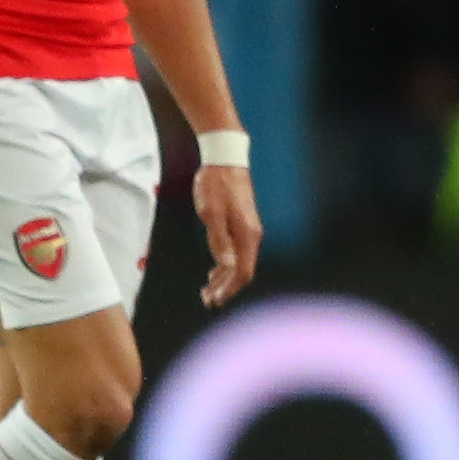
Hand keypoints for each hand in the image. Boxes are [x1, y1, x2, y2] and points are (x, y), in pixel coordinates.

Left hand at [195, 162, 262, 305]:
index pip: (243, 272)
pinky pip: (238, 252)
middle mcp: (252, 235)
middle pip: (243, 271)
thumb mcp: (211, 213)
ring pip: (240, 262)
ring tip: (208, 290)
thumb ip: (219, 241)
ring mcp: (249, 230)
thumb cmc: (215, 185)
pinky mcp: (243, 224)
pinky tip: (215, 271)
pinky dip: (226, 266)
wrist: (224, 159)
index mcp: (246, 235)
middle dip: (226, 288)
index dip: (229, 289)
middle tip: (206, 300)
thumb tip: (226, 266)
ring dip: (225, 279)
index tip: (213, 300)